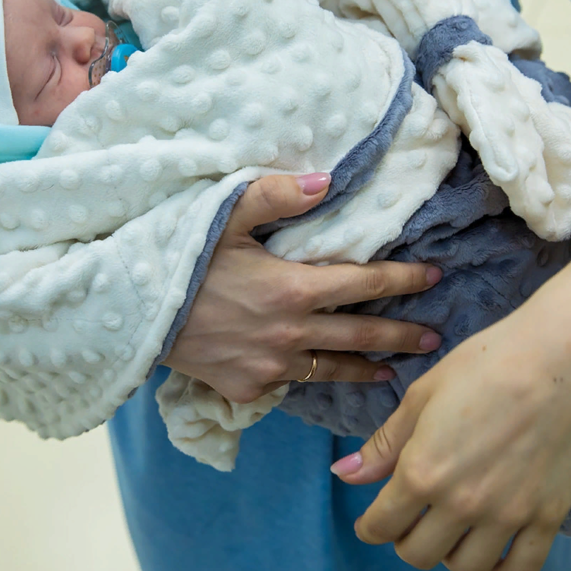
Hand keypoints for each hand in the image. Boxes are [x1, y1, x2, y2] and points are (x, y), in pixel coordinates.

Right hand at [164, 172, 443, 403]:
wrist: (135, 316)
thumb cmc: (181, 260)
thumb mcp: (225, 216)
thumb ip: (277, 196)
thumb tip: (325, 182)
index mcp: (294, 287)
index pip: (365, 282)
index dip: (403, 279)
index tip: (434, 277)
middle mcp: (292, 332)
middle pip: (362, 334)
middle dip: (402, 335)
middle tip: (434, 338)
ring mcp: (271, 366)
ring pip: (332, 369)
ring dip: (365, 368)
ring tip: (390, 372)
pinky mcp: (249, 388)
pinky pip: (289, 383)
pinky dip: (307, 377)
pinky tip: (319, 376)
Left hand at [332, 292, 570, 570]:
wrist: (560, 358)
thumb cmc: (487, 364)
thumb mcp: (422, 396)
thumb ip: (384, 445)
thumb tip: (344, 474)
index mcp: (422, 471)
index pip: (381, 526)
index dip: (370, 526)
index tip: (372, 520)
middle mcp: (462, 503)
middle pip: (418, 554)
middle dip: (406, 539)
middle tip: (413, 518)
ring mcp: (507, 515)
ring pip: (466, 568)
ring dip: (450, 554)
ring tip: (451, 529)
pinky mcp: (548, 517)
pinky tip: (491, 555)